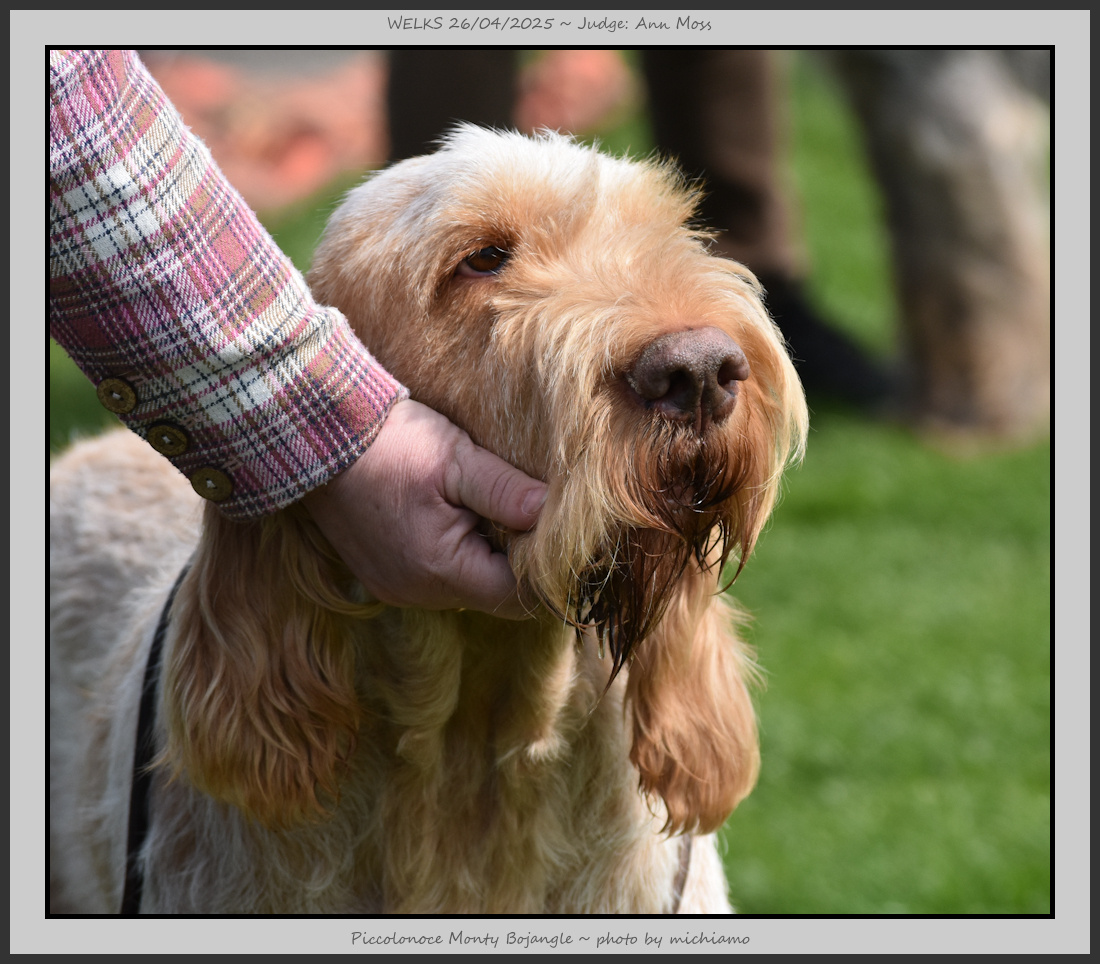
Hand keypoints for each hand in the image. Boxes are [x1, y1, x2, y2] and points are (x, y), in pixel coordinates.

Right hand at [302, 399, 546, 618]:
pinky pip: (438, 576)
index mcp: (440, 571)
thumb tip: (553, 514)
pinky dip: (458, 551)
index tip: (559, 534)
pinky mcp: (384, 575)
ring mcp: (397, 587)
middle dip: (518, 559)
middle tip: (528, 511)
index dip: (545, 569)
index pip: (518, 597)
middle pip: (493, 594)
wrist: (314, 434)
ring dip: (487, 554)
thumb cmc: (389, 444)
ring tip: (491, 507)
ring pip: (467, 585)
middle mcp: (418, 593)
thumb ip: (507, 491)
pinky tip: (458, 513)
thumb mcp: (456, 458)